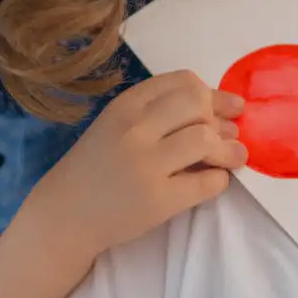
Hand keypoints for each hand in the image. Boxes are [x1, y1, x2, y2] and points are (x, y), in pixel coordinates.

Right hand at [23, 70, 246, 258]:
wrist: (64, 215)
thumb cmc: (96, 167)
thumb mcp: (117, 125)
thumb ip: (160, 113)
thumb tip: (225, 114)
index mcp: (126, 106)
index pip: (183, 82)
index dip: (213, 94)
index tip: (228, 108)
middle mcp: (135, 129)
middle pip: (198, 105)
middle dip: (221, 120)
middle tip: (229, 136)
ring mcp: (145, 165)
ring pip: (206, 140)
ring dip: (229, 150)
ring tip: (234, 158)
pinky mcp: (157, 201)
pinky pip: (207, 183)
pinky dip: (220, 181)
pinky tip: (215, 181)